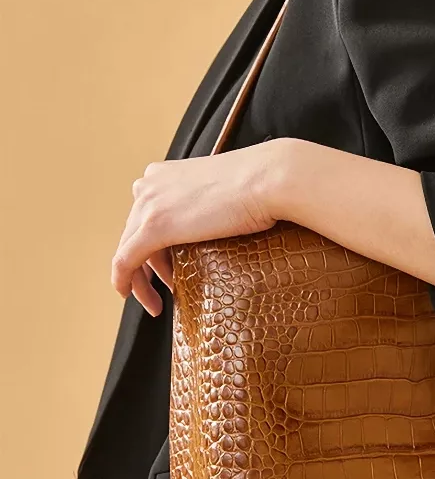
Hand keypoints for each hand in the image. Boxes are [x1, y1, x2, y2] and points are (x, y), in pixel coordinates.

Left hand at [111, 140, 286, 315]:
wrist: (267, 181)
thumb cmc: (261, 186)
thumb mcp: (225, 193)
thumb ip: (210, 206)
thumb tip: (220, 226)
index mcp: (164, 175)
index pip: (148, 216)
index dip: (156, 246)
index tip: (169, 269)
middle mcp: (149, 186)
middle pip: (135, 234)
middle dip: (147, 267)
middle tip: (163, 292)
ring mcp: (149, 205)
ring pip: (128, 249)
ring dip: (139, 280)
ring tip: (156, 303)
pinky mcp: (154, 227)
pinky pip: (126, 260)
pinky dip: (123, 279)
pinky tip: (126, 294)